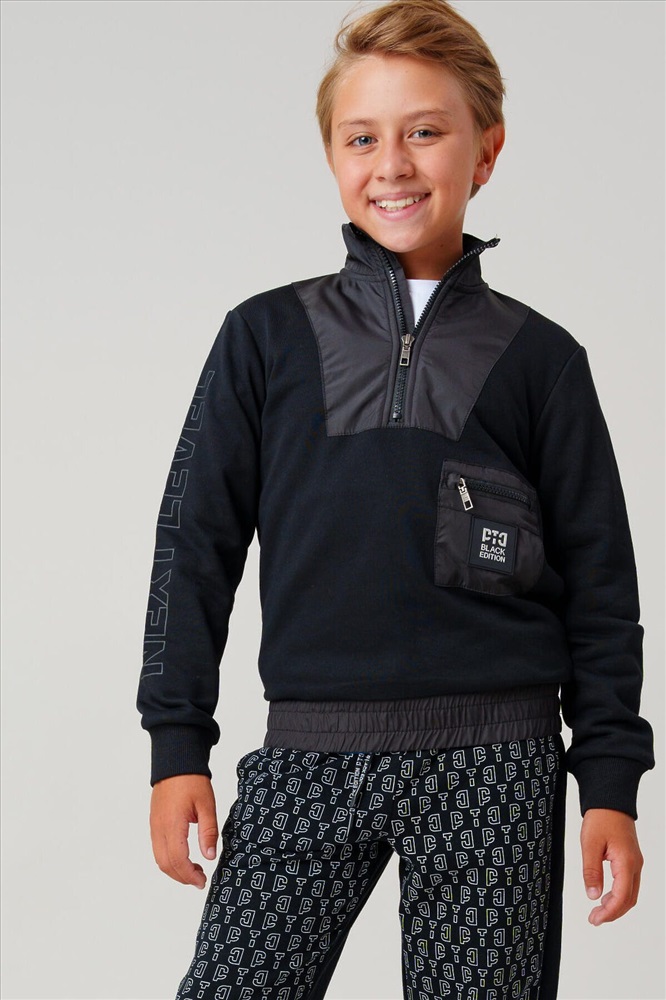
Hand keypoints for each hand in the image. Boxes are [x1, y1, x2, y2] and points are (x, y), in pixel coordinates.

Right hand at [150, 773, 218, 888]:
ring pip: (159, 859)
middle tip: (200, 880)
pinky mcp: (154, 823)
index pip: (178, 860)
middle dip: (182, 877)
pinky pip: (158, 849)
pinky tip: (185, 857)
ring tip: (195, 870)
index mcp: (172, 824)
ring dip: (175, 870)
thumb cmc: (192, 780)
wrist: (175, 762)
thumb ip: (208, 831)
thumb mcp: (207, 805)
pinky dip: (169, 859)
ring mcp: (154, 826)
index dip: (189, 875)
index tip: (203, 882)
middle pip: (165, 864)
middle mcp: (159, 828)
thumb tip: (210, 856)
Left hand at [580, 807, 643, 924]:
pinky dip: (618, 894)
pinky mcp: (630, 859)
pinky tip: (605, 896)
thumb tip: (592, 895)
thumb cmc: (601, 817)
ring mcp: (635, 862)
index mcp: (626, 862)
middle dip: (613, 913)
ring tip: (597, 911)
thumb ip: (591, 871)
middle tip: (594, 919)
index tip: (594, 919)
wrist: (610, 800)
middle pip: (629, 899)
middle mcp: (635, 865)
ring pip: (630, 893)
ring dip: (616, 905)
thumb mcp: (590, 843)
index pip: (621, 897)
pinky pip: (628, 883)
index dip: (609, 912)